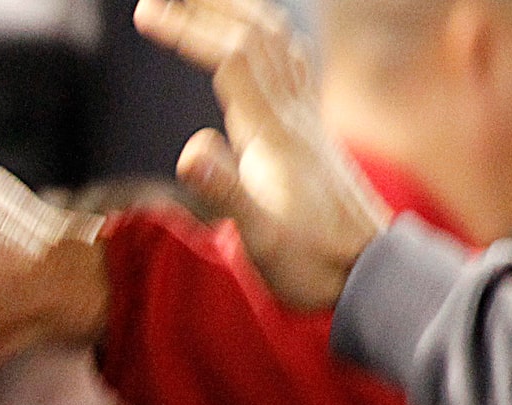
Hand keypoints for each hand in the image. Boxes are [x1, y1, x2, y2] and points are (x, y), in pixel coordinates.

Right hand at [136, 0, 389, 310]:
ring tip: (201, 3)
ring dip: (238, 12)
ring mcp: (305, 118)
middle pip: (256, 34)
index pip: (231, 58)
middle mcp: (292, 114)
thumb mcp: (261, 238)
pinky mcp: (310, 130)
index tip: (146, 13)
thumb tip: (189, 150)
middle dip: (209, 7)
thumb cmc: (310, 262)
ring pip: (276, 42)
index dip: (188, 29)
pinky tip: (254, 39)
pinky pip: (289, 63)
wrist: (365, 271)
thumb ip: (225, 192)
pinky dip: (264, 38)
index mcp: (273, 133)